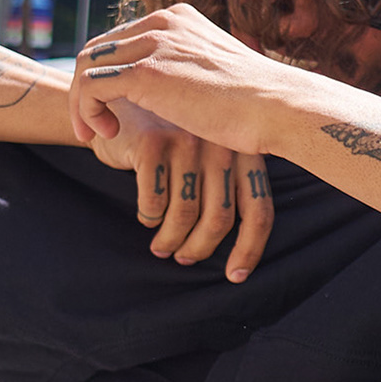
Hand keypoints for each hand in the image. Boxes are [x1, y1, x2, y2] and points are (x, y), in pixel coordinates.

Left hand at [71, 4, 300, 162]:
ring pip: (86, 66)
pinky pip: (90, 86)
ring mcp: (153, 43)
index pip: (119, 40)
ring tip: (98, 134)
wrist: (278, 109)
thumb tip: (176, 89)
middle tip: (96, 126)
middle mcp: (161, 21)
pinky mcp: (146, 72)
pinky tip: (109, 135)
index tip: (114, 110)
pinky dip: (88, 112)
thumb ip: (188, 69)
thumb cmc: (257, 103)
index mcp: (177, 17)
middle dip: (87, 89)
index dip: (107, 76)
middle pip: (97, 49)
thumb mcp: (216, 73)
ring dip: (83, 103)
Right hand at [76, 84, 275, 283]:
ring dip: (170, 241)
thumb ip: (226, 187)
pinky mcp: (153, 143)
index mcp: (243, 152)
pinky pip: (154, 202)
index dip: (250, 249)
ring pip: (185, 215)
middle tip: (183, 259)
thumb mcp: (207, 157)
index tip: (235, 276)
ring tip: (161, 249)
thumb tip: (239, 254)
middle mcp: (221, 144)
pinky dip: (149, 218)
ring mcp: (187, 141)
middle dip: (199, 249)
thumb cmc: (169, 144)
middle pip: (220, 219)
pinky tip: (145, 218)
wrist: (121, 105)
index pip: (259, 210)